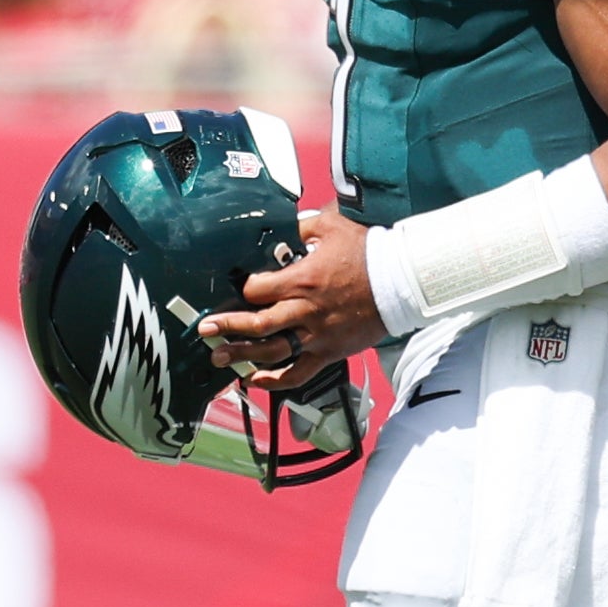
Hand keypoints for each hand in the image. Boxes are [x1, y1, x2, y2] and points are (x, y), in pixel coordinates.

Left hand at [200, 210, 379, 381]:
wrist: (402, 282)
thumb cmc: (368, 253)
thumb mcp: (331, 226)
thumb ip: (300, 227)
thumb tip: (282, 227)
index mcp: (301, 280)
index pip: (257, 289)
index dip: (243, 290)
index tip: (237, 290)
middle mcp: (304, 310)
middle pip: (256, 324)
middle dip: (227, 327)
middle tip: (204, 330)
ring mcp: (316, 335)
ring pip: (272, 351)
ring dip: (242, 356)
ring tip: (219, 359)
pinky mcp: (329, 351)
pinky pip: (298, 372)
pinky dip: (275, 380)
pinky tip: (256, 380)